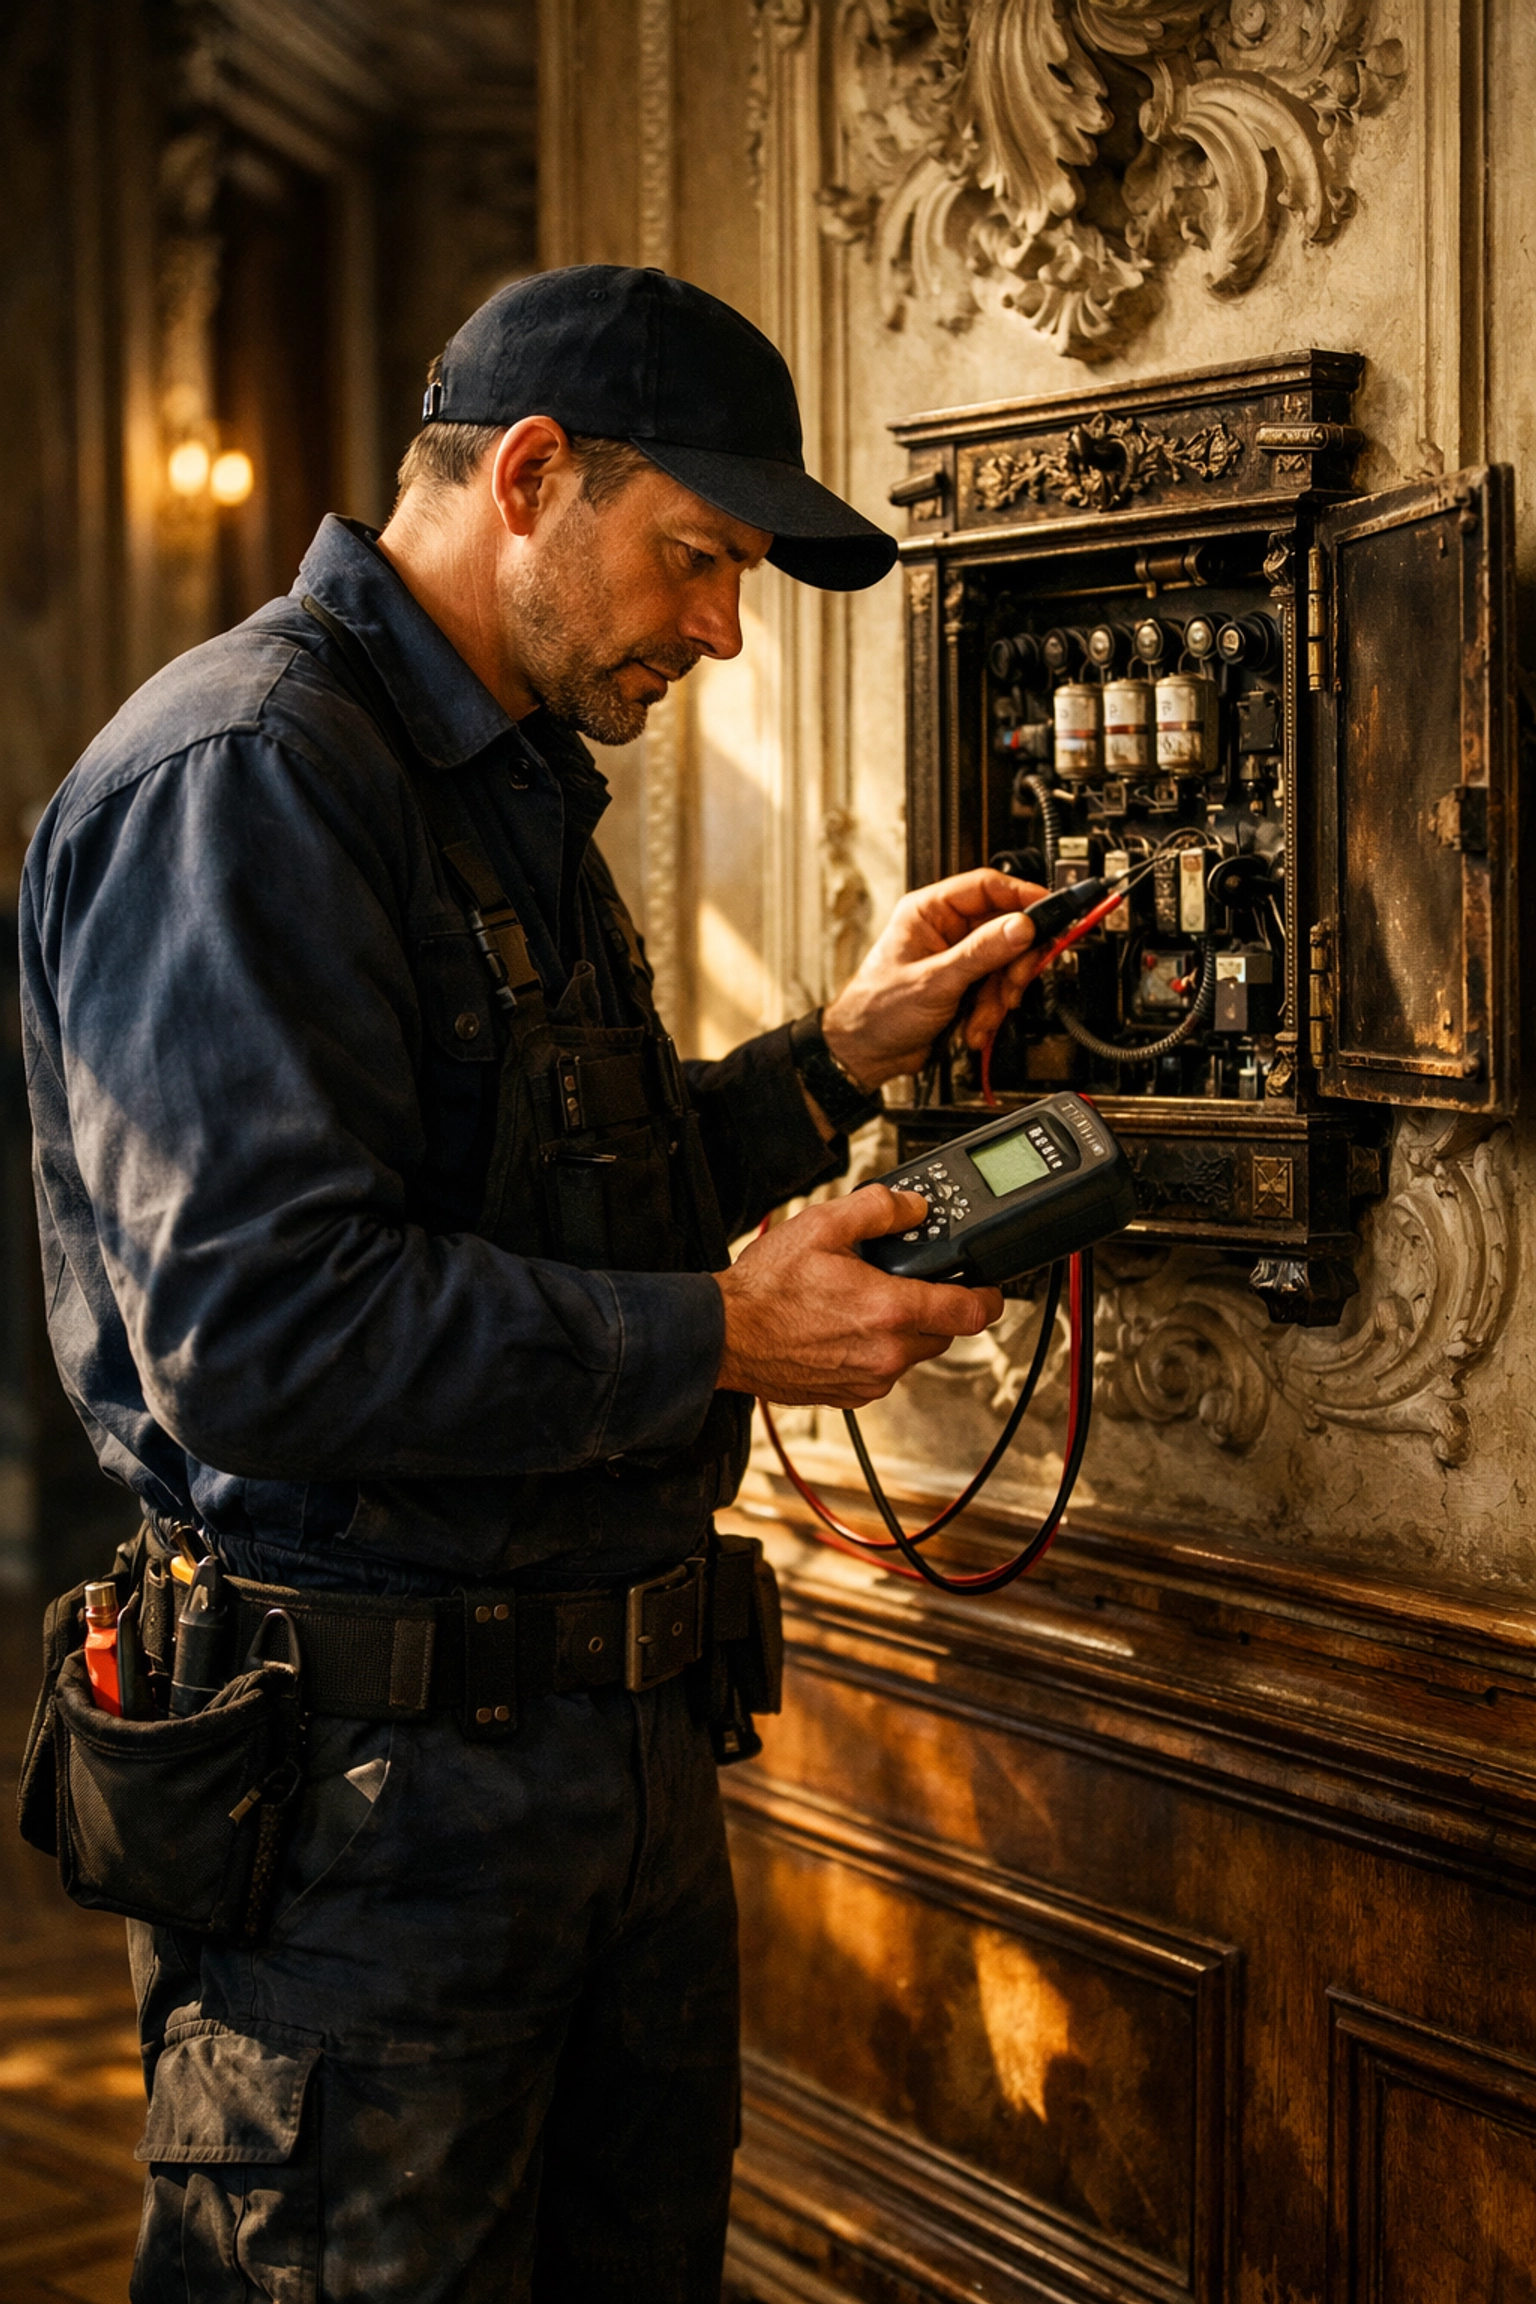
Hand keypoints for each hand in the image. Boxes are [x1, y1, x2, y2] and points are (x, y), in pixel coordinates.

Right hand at [714, 1186, 1003, 1407]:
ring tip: (863, 1303)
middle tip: (907, 1283)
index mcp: (889, 1310)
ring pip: (912, 1353)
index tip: (988, 1288)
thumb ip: (879, 1209)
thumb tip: (914, 1207)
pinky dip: (876, 1351)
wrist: (725, 1335)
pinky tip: (844, 1328)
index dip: (989, 1296)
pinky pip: (883, 1371)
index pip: (971, 1312)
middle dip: (934, 1307)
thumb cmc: (766, 1289)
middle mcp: (887, 1353)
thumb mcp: (822, 1225)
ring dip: (902, 1330)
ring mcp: (869, 1379)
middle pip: (944, 1332)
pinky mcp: (851, 1395)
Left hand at [821, 868, 1048, 1086]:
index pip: (988, 887)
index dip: (1022, 898)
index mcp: (930, 911)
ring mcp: (958, 957)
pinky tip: (974, 1027)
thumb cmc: (877, 1011)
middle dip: (1011, 964)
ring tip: (981, 1017)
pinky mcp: (965, 985)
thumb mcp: (935, 980)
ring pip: (1005, 964)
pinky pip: (996, 989)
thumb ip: (981, 953)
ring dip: (999, 996)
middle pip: (1005, 929)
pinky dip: (991, 1011)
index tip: (1049, 914)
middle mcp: (946, 929)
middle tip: (1011, 985)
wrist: (865, 1055)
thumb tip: (1021, 926)